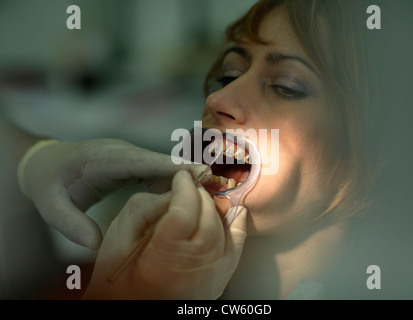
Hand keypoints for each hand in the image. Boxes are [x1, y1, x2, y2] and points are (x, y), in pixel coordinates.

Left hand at [20, 138, 206, 249]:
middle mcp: (120, 153)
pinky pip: (157, 171)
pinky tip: (188, 195)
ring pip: (162, 165)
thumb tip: (98, 245)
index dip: (168, 166)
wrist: (48, 163)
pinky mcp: (133, 163)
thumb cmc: (50, 185)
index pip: (138, 161)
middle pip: (158, 160)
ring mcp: (128, 156)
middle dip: (186, 170)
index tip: (195, 171)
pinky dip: (173, 182)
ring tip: (210, 190)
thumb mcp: (51, 206)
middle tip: (216, 181)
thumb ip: (71, 225)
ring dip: (184, 176)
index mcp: (101, 159)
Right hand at [83, 170, 246, 299]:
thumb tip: (174, 192)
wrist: (133, 307)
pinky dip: (236, 224)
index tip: (181, 177)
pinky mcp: (219, 278)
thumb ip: (145, 207)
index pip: (185, 210)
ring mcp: (210, 274)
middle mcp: (191, 266)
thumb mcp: (119, 236)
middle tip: (189, 186)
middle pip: (207, 217)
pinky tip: (231, 211)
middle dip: (199, 194)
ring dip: (213, 207)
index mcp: (162, 256)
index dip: (185, 187)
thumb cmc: (120, 275)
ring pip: (222, 228)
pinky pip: (236, 244)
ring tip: (200, 199)